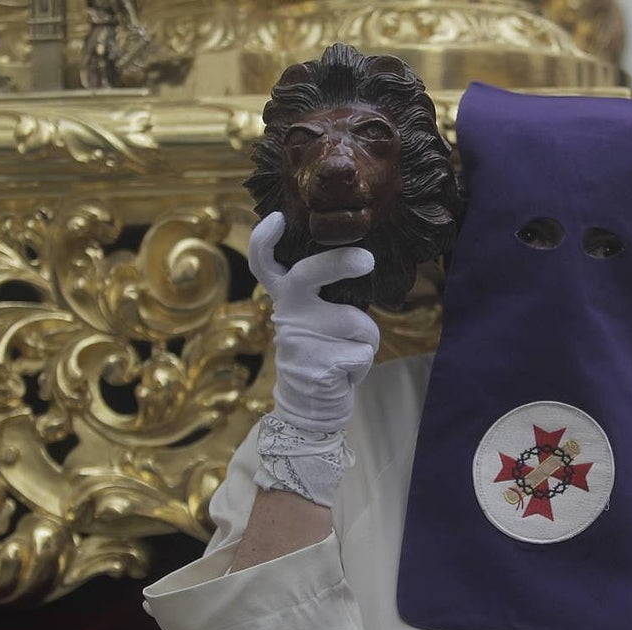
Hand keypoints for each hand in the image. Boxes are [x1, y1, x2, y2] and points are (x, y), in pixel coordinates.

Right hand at [249, 212, 380, 432]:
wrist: (308, 409)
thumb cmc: (321, 353)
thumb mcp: (313, 321)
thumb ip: (323, 295)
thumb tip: (360, 259)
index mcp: (285, 298)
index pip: (264, 264)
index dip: (264, 240)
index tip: (276, 220)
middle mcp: (287, 313)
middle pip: (312, 274)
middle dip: (342, 261)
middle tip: (367, 260)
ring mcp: (299, 340)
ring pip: (358, 323)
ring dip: (365, 342)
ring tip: (346, 356)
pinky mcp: (318, 366)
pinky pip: (363, 353)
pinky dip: (363, 366)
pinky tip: (344, 375)